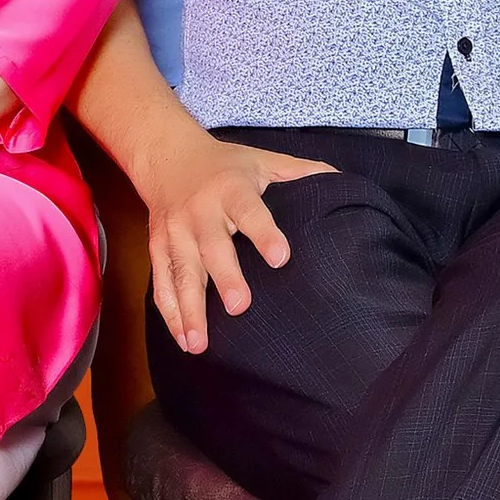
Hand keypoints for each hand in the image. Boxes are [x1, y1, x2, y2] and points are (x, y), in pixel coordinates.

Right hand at [136, 132, 334, 353]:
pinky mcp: (158, 248)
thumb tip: (341, 180)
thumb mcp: (262, 160)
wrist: (167, 156)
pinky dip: (170, 313)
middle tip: (239, 306)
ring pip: (182, 272)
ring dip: (190, 309)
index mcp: (231, 190)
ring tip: (199, 343)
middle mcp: (201, 212)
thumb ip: (300, 172)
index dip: (264, 234)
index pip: (249, 212)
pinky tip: (183, 339)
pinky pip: (162, 283)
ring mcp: (176, 233)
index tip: (281, 258)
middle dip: (225, 277)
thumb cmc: (224, 165)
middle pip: (213, 247)